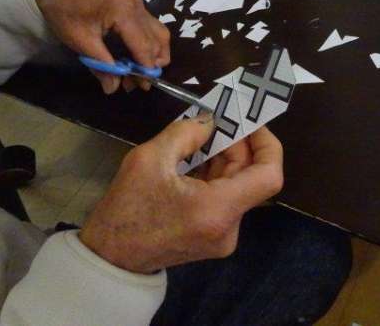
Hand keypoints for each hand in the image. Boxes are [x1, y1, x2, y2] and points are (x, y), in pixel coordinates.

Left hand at [33, 0, 170, 93]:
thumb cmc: (64, 13)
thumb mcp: (80, 42)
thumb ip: (101, 66)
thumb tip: (113, 89)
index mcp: (123, 11)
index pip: (143, 45)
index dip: (145, 68)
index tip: (143, 86)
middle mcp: (136, 5)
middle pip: (157, 39)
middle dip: (151, 64)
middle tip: (138, 83)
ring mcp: (137, 2)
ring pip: (159, 32)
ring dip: (155, 54)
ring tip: (140, 71)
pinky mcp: (134, 4)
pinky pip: (151, 26)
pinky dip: (148, 44)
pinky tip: (136, 57)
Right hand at [79, 116, 283, 273]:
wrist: (110, 258)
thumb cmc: (126, 209)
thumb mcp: (149, 159)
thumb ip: (185, 133)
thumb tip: (210, 122)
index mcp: (217, 210)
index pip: (269, 176)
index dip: (267, 144)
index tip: (249, 123)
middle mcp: (229, 228)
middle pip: (250, 177)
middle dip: (236, 146)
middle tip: (214, 123)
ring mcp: (223, 237)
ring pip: (237, 187)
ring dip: (223, 160)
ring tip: (199, 139)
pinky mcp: (214, 239)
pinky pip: (225, 199)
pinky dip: (214, 177)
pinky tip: (194, 161)